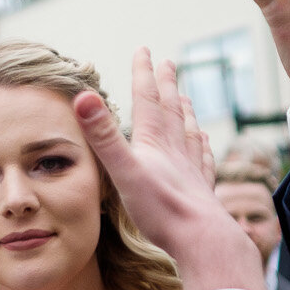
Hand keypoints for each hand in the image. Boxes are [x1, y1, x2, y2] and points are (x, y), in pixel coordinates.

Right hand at [76, 49, 261, 289]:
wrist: (201, 238)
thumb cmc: (161, 209)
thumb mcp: (123, 170)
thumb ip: (103, 136)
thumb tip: (83, 97)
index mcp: (155, 143)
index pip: (148, 100)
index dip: (144, 74)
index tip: (144, 50)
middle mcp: (176, 151)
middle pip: (172, 111)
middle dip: (167, 86)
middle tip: (168, 64)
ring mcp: (191, 170)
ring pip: (190, 133)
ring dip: (186, 113)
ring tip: (187, 99)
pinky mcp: (201, 191)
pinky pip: (203, 162)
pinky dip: (203, 148)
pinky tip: (206, 145)